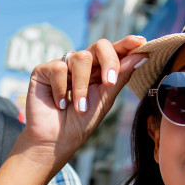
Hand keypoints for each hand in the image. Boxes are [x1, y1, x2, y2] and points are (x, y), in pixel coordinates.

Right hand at [22, 35, 147, 171]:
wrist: (55, 141)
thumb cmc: (80, 124)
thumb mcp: (104, 101)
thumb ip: (120, 77)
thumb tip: (142, 55)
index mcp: (99, 71)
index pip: (114, 51)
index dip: (126, 44)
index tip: (140, 42)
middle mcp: (82, 65)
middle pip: (100, 46)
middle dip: (109, 62)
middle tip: (110, 83)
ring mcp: (62, 66)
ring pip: (80, 58)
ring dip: (81, 87)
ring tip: (79, 107)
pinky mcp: (43, 71)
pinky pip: (58, 68)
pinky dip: (61, 89)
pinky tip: (59, 104)